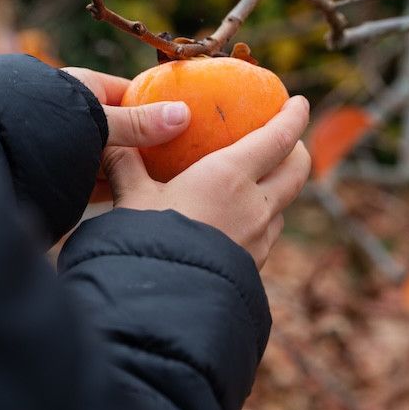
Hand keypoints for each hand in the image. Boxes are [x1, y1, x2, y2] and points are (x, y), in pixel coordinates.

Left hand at [63, 67, 191, 202]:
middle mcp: (80, 117)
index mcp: (85, 88)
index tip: (189, 119)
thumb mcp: (99, 122)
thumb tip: (183, 115)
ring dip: (137, 168)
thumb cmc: (46, 126)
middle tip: (187, 154)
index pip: (132, 93)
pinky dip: (121, 187)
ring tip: (173, 179)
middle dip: (151, 142)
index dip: (159, 105)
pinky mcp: (69, 178)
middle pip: (126, 129)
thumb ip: (139, 123)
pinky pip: (103, 182)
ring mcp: (74, 149)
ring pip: (115, 158)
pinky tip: (145, 197)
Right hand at [101, 95, 311, 269]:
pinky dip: (261, 217)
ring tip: (258, 182)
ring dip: (278, 188)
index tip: (298, 102)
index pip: (279, 138)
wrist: (163, 307)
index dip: (293, 116)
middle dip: (297, 150)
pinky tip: (237, 221)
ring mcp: (259, 239)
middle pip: (297, 170)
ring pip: (283, 205)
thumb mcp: (132, 199)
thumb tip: (110, 143)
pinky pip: (267, 233)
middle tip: (287, 139)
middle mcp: (256, 205)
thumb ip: (126, 166)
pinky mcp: (254, 266)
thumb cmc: (146, 243)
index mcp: (230, 176)